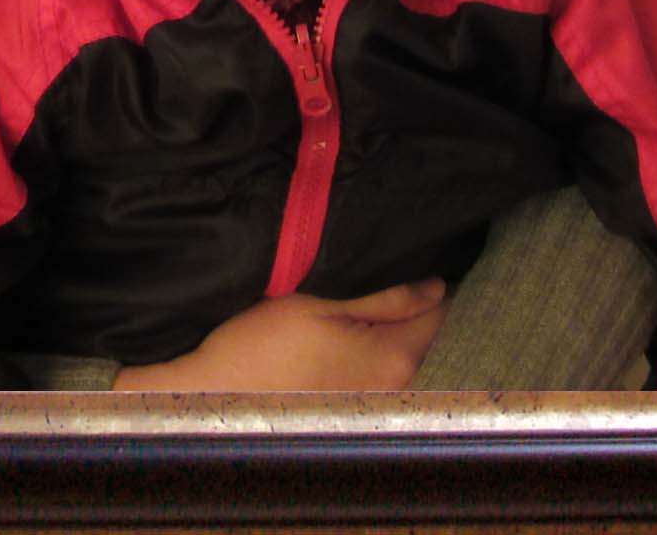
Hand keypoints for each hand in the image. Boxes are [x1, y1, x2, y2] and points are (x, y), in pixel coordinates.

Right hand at [111, 279, 448, 392]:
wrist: (217, 394)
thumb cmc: (264, 343)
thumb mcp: (325, 299)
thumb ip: (386, 294)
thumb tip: (435, 285)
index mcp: (393, 356)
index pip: (438, 310)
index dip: (428, 276)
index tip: (408, 252)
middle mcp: (393, 385)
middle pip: (420, 331)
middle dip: (408, 299)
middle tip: (375, 263)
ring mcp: (372, 400)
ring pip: (397, 346)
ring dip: (385, 321)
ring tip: (353, 289)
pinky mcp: (350, 404)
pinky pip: (376, 363)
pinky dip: (368, 342)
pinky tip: (339, 326)